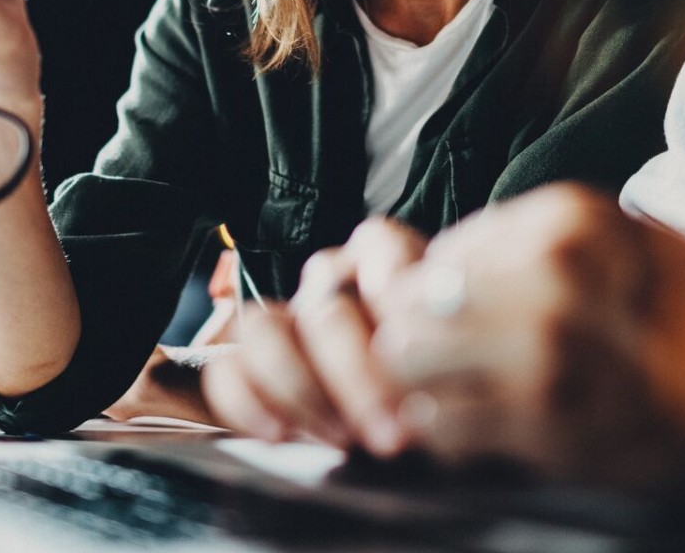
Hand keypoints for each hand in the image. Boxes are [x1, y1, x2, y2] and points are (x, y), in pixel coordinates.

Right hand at [200, 217, 427, 451]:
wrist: (402, 434)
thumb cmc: (441, 394)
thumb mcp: (458, 366)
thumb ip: (447, 354)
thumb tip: (441, 386)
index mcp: (385, 268)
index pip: (376, 245)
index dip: (391, 282)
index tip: (415, 337)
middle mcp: (331, 287)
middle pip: (326, 306)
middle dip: (357, 373)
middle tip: (394, 431)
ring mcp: (287, 324)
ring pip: (265, 327)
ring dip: (301, 387)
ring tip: (343, 439)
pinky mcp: (247, 368)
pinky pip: (226, 370)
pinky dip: (247, 402)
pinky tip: (279, 436)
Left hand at [372, 185, 684, 489]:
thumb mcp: (612, 235)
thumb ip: (520, 243)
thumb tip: (434, 266)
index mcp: (560, 218)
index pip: (438, 251)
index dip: (425, 287)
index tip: (436, 311)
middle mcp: (544, 273)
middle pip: (408, 305)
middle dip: (411, 334)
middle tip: (436, 355)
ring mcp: (545, 349)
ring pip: (411, 364)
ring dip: (421, 383)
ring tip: (457, 389)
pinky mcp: (552, 423)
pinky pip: (448, 426)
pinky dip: (451, 431)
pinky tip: (486, 425)